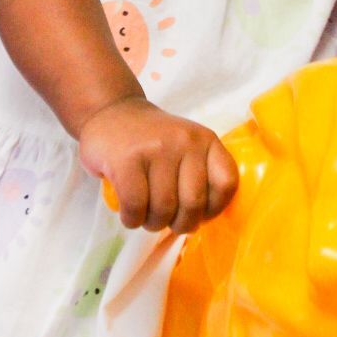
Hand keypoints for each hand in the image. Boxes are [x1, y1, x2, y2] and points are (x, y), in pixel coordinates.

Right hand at [78, 98, 239, 233]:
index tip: (197, 213)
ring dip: (153, 223)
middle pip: (193, 204)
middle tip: (166, 220)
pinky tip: (129, 213)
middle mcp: (185, 141)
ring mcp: (155, 149)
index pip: (226, 183)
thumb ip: (200, 174)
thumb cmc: (150, 140)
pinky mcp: (126, 160)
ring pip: (164, 209)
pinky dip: (132, 219)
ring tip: (145, 215)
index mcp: (205, 139)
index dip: (213, 209)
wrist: (110, 112)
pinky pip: (136, 206)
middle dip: (179, 224)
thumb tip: (201, 220)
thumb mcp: (185, 146)